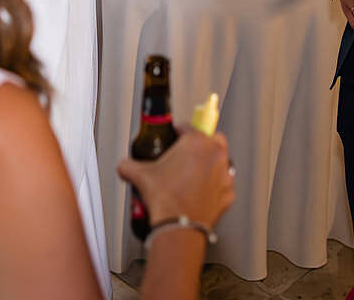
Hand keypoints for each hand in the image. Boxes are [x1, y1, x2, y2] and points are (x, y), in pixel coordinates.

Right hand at [117, 125, 234, 229]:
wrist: (179, 227)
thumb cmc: (166, 199)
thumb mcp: (139, 175)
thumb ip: (128, 165)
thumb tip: (125, 166)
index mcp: (196, 142)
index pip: (187, 127)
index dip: (177, 131)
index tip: (173, 135)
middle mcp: (214, 155)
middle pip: (212, 138)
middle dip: (201, 143)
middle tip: (187, 152)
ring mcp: (225, 175)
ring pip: (221, 161)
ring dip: (210, 164)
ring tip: (193, 173)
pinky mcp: (228, 194)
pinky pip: (223, 184)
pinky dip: (214, 186)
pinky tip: (200, 192)